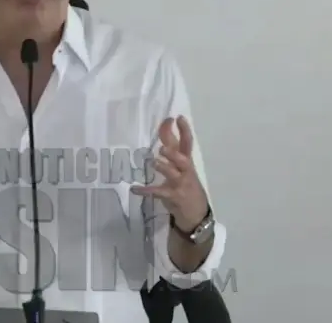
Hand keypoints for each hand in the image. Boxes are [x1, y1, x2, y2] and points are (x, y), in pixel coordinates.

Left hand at [131, 116, 208, 231]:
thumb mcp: (183, 168)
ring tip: (155, 162)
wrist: (197, 213)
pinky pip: (158, 193)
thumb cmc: (187, 185)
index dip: (183, 130)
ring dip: (164, 168)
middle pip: (183, 159)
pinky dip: (145, 191)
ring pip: (173, 174)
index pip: (187, 143)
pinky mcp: (173, 196)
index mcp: (187, 161)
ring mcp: (180, 184)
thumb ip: (173, 153)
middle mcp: (186, 171)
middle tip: (163, 147)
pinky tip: (134, 189)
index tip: (176, 117)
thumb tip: (163, 135)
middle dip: (174, 153)